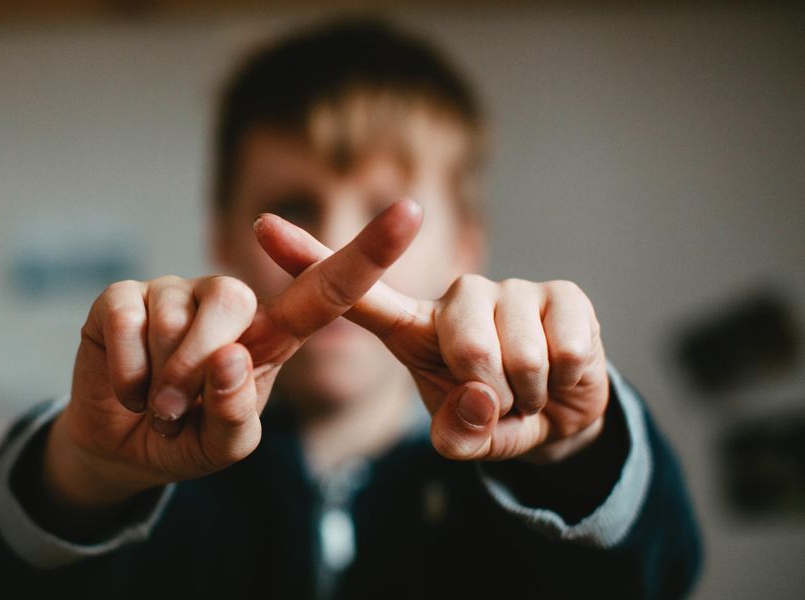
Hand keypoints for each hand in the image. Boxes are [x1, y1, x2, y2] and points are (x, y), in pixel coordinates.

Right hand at [44, 200, 424, 510]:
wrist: (120, 447)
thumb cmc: (186, 437)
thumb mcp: (223, 446)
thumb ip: (235, 414)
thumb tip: (229, 356)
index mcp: (271, 334)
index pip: (327, 290)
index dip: (369, 252)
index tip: (412, 211)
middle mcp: (228, 302)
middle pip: (234, 306)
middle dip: (199, 370)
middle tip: (177, 412)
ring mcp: (175, 291)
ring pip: (174, 320)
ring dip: (158, 380)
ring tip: (153, 401)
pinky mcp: (123, 294)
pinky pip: (126, 322)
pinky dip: (126, 371)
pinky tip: (126, 385)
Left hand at [254, 209, 609, 462]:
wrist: (564, 418)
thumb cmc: (496, 419)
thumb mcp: (467, 438)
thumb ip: (460, 434)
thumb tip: (478, 400)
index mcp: (414, 327)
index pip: (356, 293)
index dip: (309, 259)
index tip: (261, 225)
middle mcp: (457, 296)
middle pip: (464, 344)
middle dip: (490, 393)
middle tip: (498, 402)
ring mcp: (510, 289)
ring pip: (517, 353)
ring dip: (528, 393)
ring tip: (525, 390)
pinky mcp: (562, 293)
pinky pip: (563, 350)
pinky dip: (564, 382)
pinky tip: (559, 373)